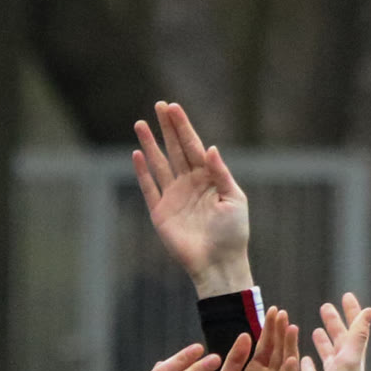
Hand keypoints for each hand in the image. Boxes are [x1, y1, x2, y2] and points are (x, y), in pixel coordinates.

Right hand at [132, 102, 252, 295]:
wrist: (219, 264)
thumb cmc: (233, 233)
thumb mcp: (234, 199)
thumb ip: (220, 173)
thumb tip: (209, 147)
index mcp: (209, 177)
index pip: (193, 145)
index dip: (183, 126)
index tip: (173, 107)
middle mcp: (189, 183)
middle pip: (175, 149)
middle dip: (167, 127)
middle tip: (158, 105)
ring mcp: (174, 196)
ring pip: (159, 163)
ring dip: (150, 144)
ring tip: (140, 124)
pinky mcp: (161, 212)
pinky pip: (149, 188)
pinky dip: (142, 172)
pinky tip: (137, 154)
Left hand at [207, 308, 300, 370]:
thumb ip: (233, 361)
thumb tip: (244, 335)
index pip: (266, 347)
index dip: (270, 329)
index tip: (274, 309)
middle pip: (278, 352)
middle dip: (281, 332)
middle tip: (283, 312)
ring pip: (286, 367)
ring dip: (290, 348)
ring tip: (292, 328)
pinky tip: (291, 361)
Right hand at [299, 294, 370, 370]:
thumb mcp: (350, 360)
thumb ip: (359, 336)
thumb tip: (370, 310)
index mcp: (352, 357)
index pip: (354, 329)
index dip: (352, 312)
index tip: (346, 295)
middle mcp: (344, 367)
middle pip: (340, 339)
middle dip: (334, 323)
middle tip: (325, 307)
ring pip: (327, 356)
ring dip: (323, 342)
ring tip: (316, 330)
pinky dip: (309, 366)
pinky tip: (303, 359)